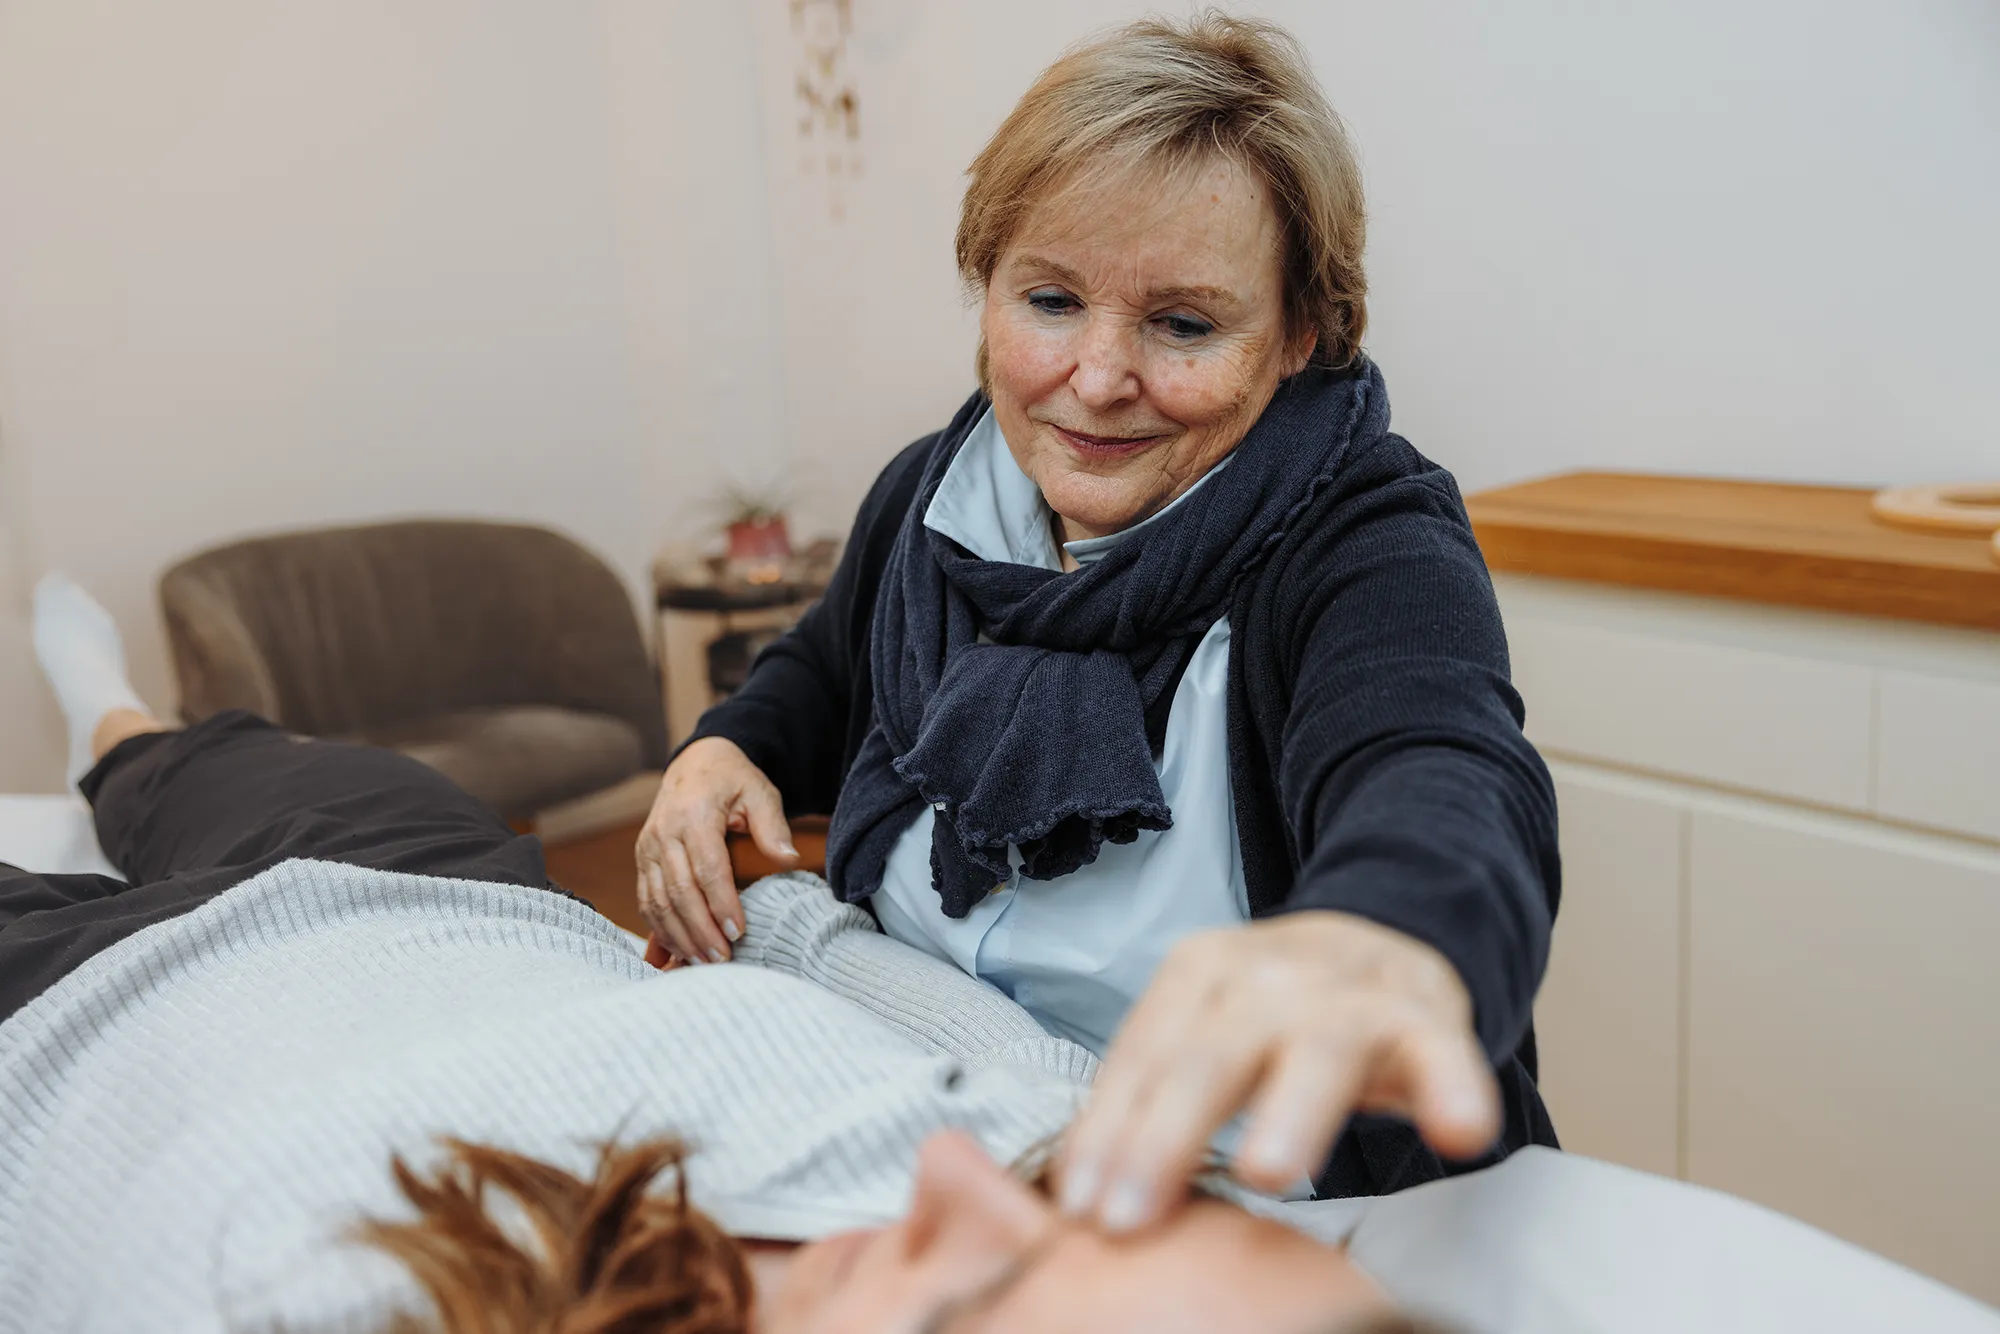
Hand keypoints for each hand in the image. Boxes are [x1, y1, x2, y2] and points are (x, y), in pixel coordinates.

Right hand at [635, 737, 795, 963]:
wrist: (696, 764)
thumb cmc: (733, 780)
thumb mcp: (760, 791)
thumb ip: (773, 825)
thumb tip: (788, 859)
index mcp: (693, 815)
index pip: (707, 868)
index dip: (721, 904)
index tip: (739, 932)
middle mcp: (664, 833)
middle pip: (679, 891)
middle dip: (700, 930)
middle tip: (722, 959)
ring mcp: (648, 848)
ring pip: (657, 901)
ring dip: (679, 936)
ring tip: (704, 961)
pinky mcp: (643, 859)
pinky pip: (646, 899)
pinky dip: (660, 928)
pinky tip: (679, 949)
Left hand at [1058, 911, 1500, 1231]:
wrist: (1382, 939)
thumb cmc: (1274, 1012)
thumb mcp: (1203, 1030)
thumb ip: (1151, 1097)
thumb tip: (1079, 1194)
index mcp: (1200, 972)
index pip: (1143, 1054)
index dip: (1108, 1128)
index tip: (1080, 1203)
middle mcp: (1270, 974)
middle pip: (1211, 1055)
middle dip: (1166, 1136)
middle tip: (1131, 1215)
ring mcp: (1352, 994)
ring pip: (1319, 1050)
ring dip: (1291, 1111)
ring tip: (1266, 1172)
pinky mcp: (1428, 1019)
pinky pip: (1445, 1055)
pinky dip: (1452, 1089)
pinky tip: (1460, 1132)